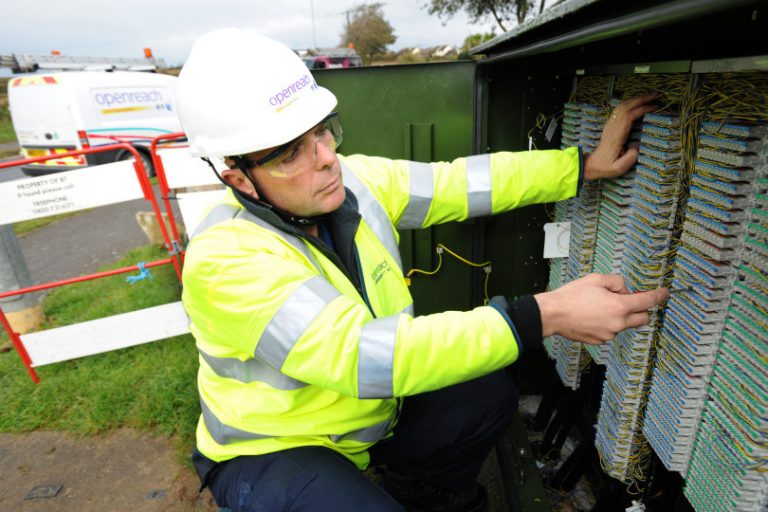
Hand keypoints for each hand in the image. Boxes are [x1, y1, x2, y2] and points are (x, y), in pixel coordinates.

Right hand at [534, 273, 668, 344]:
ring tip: (599, 307)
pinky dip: (607, 323)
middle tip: (628, 300)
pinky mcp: (600, 340)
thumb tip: (624, 290)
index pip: (647, 301)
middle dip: (641, 309)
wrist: (553, 314)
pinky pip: (611, 331)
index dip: (659, 296)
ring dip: (620, 316)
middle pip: (642, 319)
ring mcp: (609, 334)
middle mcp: (618, 323)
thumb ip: (617, 282)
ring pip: (624, 325)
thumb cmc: (572, 296)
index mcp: (619, 307)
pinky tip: (592, 316)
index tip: (664, 293)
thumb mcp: (596, 279)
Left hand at [583, 92, 658, 179]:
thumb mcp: (619, 167)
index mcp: (616, 136)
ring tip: (649, 96)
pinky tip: (638, 102)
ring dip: (635, 99)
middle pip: (626, 107)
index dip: (641, 109)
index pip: (628, 117)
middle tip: (656, 94)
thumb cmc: (607, 167)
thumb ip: (630, 157)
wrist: (592, 165)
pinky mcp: (610, 125)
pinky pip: (619, 110)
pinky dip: (629, 103)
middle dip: (641, 99)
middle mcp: (612, 127)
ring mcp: (610, 125)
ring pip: (621, 106)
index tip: (655, 107)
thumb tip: (637, 145)